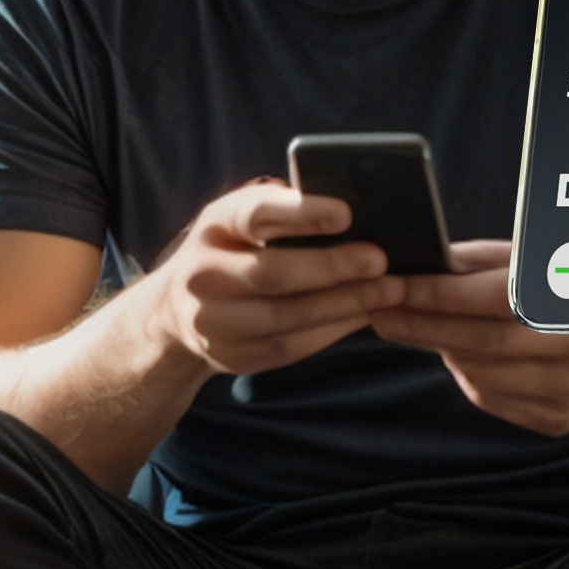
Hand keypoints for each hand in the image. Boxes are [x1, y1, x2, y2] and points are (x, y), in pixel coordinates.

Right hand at [144, 180, 407, 377]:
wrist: (178, 306)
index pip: (255, 214)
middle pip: (273, 274)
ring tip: (390, 291)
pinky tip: (365, 314)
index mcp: (215, 224)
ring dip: (344, 304)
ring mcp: (211, 320)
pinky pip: (289, 346)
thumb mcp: (245, 219)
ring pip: (286, 317)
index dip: (301, 213)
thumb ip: (286, 212)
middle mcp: (203, 272)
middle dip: (333, 267)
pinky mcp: (230, 356)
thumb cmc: (236, 248)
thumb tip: (362, 212)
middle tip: (382, 260)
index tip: (347, 213)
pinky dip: (333, 330)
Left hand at [369, 239, 568, 434]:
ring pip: (482, 374)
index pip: (494, 298)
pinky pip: (491, 398)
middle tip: (379, 312)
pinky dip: (466, 374)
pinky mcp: (557, 421)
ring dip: (442, 349)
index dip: (438, 295)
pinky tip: (460, 354)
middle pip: (483, 343)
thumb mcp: (534, 262)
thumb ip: (480, 262)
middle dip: (424, 327)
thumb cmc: (563, 293)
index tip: (390, 287)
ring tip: (415, 327)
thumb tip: (418, 262)